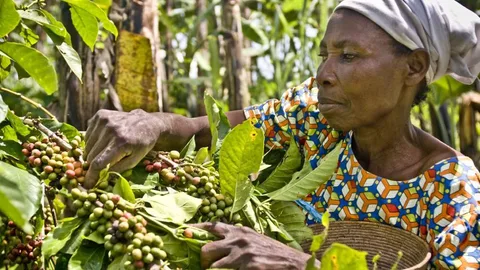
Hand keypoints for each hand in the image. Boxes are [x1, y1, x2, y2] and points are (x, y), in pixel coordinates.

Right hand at [84, 109, 162, 187]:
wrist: (147, 123)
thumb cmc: (142, 144)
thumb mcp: (135, 160)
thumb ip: (117, 169)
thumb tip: (100, 176)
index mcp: (121, 143)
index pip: (99, 163)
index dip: (91, 176)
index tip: (87, 184)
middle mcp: (111, 130)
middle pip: (91, 155)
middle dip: (93, 165)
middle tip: (99, 167)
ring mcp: (105, 120)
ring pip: (88, 146)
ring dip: (93, 153)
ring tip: (105, 152)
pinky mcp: (100, 115)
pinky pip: (88, 135)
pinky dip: (92, 142)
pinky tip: (103, 141)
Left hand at [195, 222, 310, 269]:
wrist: (293, 263)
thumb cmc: (273, 253)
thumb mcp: (254, 240)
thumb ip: (238, 240)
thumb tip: (220, 244)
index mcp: (240, 231)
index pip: (212, 226)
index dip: (196, 228)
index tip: (185, 231)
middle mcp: (239, 239)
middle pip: (207, 249)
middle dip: (204, 261)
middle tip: (207, 267)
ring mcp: (243, 254)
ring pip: (213, 266)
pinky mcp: (248, 266)